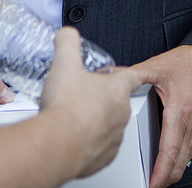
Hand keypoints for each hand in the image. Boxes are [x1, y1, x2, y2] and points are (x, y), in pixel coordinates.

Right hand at [40, 27, 140, 179]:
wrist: (58, 145)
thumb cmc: (65, 107)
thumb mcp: (64, 62)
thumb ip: (68, 42)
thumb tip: (68, 34)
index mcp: (117, 90)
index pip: (133, 76)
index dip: (129, 72)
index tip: (133, 73)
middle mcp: (121, 114)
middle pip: (118, 101)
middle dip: (103, 97)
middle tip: (84, 93)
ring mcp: (115, 137)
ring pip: (109, 125)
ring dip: (96, 120)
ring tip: (75, 116)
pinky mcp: (104, 157)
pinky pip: (101, 146)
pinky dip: (90, 141)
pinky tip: (74, 136)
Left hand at [131, 45, 191, 187]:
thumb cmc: (190, 63)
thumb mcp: (157, 66)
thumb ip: (133, 74)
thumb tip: (113, 78)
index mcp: (179, 114)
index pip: (169, 152)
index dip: (159, 173)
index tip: (151, 184)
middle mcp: (191, 125)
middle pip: (179, 163)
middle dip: (165, 179)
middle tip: (150, 186)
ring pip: (186, 159)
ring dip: (172, 171)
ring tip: (155, 177)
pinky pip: (190, 150)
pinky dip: (179, 161)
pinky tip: (168, 160)